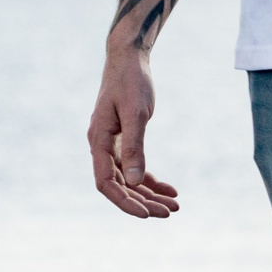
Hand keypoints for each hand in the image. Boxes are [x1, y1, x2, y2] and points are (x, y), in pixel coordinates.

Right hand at [88, 43, 178, 217]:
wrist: (128, 57)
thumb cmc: (130, 80)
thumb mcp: (135, 113)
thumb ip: (134, 147)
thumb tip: (133, 182)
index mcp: (98, 140)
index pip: (106, 183)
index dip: (125, 202)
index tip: (147, 215)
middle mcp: (101, 145)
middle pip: (119, 185)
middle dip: (143, 202)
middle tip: (169, 212)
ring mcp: (111, 143)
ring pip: (127, 178)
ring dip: (149, 194)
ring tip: (174, 205)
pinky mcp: (122, 138)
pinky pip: (133, 166)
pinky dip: (150, 179)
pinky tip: (168, 189)